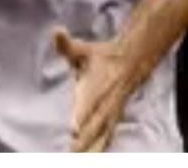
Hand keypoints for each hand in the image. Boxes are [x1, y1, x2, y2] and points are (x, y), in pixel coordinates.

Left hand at [54, 29, 137, 152]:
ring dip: (90, 150)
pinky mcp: (112, 121)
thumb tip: (57, 31)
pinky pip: (106, 140)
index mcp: (94, 89)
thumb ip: (67, 45)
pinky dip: (99, 150)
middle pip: (92, 128)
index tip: (73, 130)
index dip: (80, 117)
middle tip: (69, 154)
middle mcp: (103, 105)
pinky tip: (91, 158)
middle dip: (81, 143)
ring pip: (100, 138)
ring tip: (76, 160)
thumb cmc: (102, 57)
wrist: (131, 61)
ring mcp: (109, 116)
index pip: (86, 105)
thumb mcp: (83, 49)